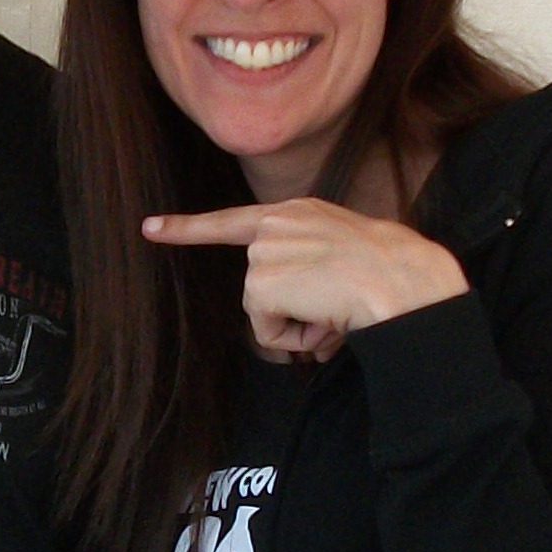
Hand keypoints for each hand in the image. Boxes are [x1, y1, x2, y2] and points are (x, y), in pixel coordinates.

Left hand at [142, 200, 467, 356]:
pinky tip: (325, 319)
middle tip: (338, 309)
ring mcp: (266, 250)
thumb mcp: (346, 260)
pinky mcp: (262, 282)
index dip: (188, 228)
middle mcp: (276, 223)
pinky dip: (296, 338)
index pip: (233, 221)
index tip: (150, 228)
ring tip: (337, 312)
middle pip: (259, 290)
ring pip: (266, 313)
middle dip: (295, 314)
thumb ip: (314, 282)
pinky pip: (268, 332)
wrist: (401, 279)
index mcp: (299, 213)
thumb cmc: (391, 273)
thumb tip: (312, 338)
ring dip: (301, 327)